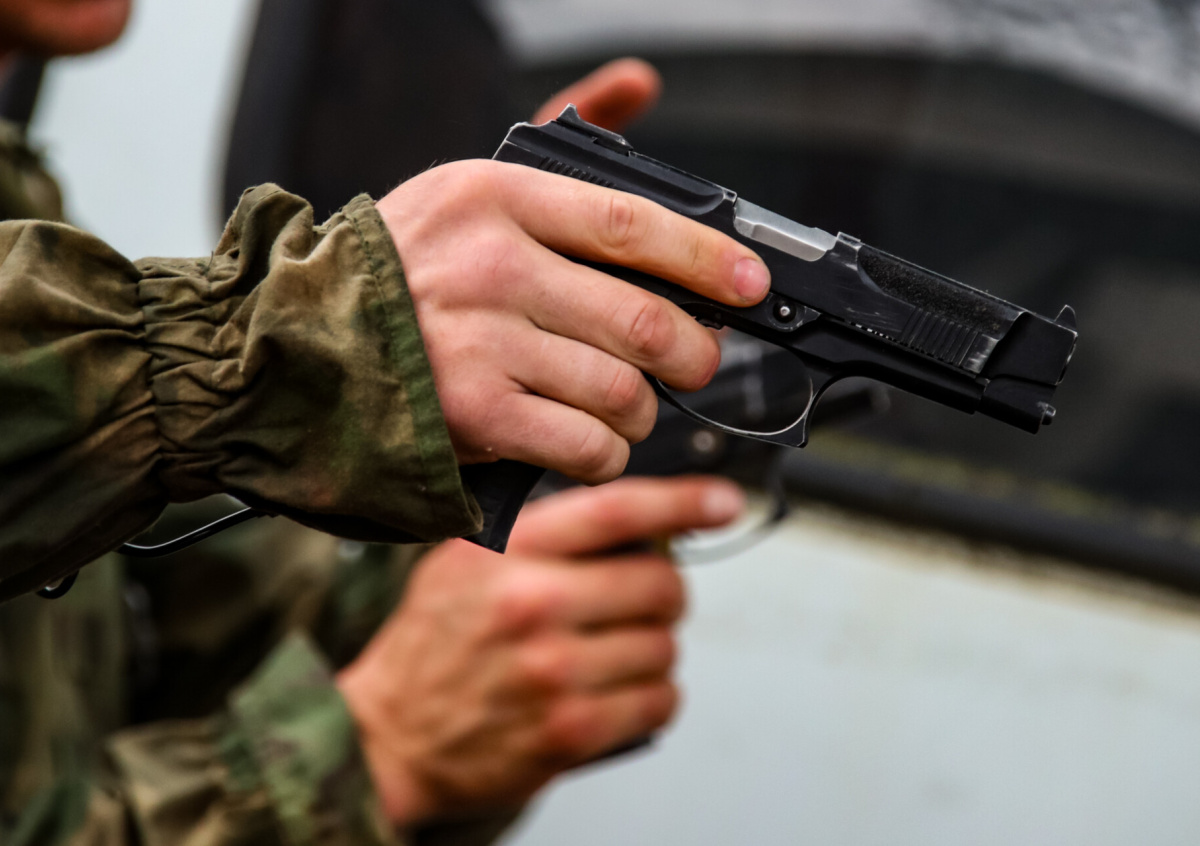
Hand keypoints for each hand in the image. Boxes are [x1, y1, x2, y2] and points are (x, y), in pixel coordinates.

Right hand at [336, 476, 745, 825]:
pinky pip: (660, 700)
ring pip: (665, 646)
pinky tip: (618, 692)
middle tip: (639, 603)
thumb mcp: (470, 560)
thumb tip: (646, 521)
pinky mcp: (569, 731)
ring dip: (653, 650)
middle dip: (663, 592)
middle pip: (660, 583)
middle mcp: (533, 604)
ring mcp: (553, 671)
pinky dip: (652, 696)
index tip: (722, 502)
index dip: (684, 501)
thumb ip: (547, 534)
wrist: (391, 732)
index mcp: (508, 551)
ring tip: (612, 654)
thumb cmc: (436, 642)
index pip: (618, 510)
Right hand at [376, 64, 768, 483]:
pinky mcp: (474, 415)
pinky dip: (605, 452)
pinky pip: (585, 444)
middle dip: (693, 354)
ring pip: (623, 390)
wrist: (296, 346)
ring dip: (643, 410)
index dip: (707, 259)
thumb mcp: (469, 190)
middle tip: (694, 362)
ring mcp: (481, 343)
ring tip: (627, 406)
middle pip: (644, 320)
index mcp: (497, 196)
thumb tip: (638, 82)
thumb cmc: (400, 273)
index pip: (631, 222)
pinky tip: (590, 441)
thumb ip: (561, 146)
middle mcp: (492, 265)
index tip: (750, 282)